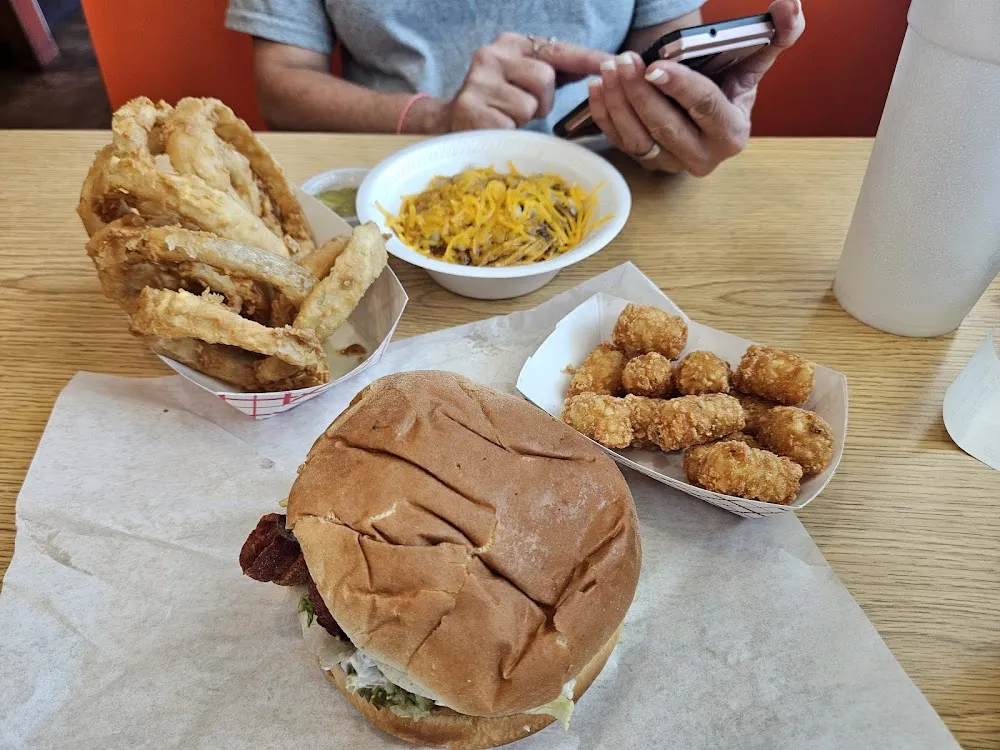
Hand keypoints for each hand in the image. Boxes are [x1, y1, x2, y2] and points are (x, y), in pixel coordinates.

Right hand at [433, 33, 608, 130]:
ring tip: (506, 117)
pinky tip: (494, 127)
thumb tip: (601, 68)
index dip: (587, 58)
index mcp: (510, 44)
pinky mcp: (470, 108)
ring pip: (529, 105)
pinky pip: (511, 125)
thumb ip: (555, 71)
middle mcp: (492, 55)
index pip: (557, 49)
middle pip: (545, 78)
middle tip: (524, 108)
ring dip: (524, 119)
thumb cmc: (497, 102)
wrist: (449, 122)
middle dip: (543, 101)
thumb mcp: (524, 79)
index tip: (612, 62)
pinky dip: (508, 132)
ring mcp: (478, 81)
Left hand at [588, 0, 804, 174]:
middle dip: (640, 92)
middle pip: (666, 125)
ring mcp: (670, 164)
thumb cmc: (729, 83)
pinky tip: (596, 87)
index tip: (655, 65)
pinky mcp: (646, 162)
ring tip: (608, 69)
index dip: (680, 86)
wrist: (705, 111)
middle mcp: (702, 157)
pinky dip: (605, 115)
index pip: (704, 107)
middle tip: (623, 60)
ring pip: (639, 137)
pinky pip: (620, 142)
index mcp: (731, 134)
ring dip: (618, 103)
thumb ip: (776, 35)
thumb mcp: (752, 62)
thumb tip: (791, 5)